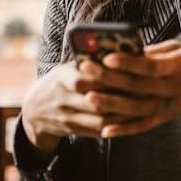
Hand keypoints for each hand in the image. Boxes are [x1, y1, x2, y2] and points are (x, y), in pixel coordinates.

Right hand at [19, 60, 163, 157]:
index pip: (88, 77)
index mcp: (62, 77)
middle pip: (97, 100)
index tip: (132, 70)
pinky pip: (98, 132)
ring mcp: (68, 117)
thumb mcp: (66, 67)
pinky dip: (116, 127)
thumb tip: (116, 49)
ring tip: (144, 106)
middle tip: (146, 90)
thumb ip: (86, 62)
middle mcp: (64, 99)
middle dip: (122, 96)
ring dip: (123, 114)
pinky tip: (133, 120)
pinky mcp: (74, 131)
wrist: (34, 111)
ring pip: (100, 119)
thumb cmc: (58, 82)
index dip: (111, 75)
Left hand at [94, 40, 180, 144]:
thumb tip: (125, 49)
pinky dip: (125, 130)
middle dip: (110, 79)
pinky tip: (105, 130)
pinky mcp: (165, 118)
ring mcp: (169, 107)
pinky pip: (143, 126)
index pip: (150, 66)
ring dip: (112, 105)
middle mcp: (173, 89)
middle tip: (85, 70)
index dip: (128, 63)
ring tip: (89, 97)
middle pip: (138, 86)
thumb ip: (154, 51)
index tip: (106, 57)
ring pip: (137, 109)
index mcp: (179, 67)